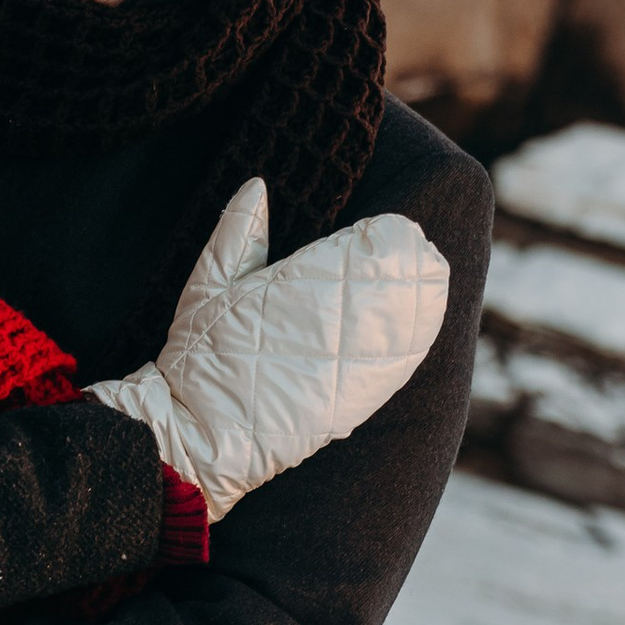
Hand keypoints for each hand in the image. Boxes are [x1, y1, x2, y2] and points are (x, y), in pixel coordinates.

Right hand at [83, 179, 447, 521]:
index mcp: (295, 291)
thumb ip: (237, 232)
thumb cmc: (198, 358)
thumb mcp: (207, 286)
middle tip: (409, 242)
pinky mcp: (358, 401)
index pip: (358, 252)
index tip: (383, 226)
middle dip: (405, 260)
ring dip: (420, 293)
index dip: (379, 237)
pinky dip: (418, 334)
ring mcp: (350, 367)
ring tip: (426, 270)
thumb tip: (257, 185)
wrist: (203, 438)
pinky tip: (426, 314)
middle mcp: (331, 326)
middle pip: (393, 282)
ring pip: (407, 320)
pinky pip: (402, 362)